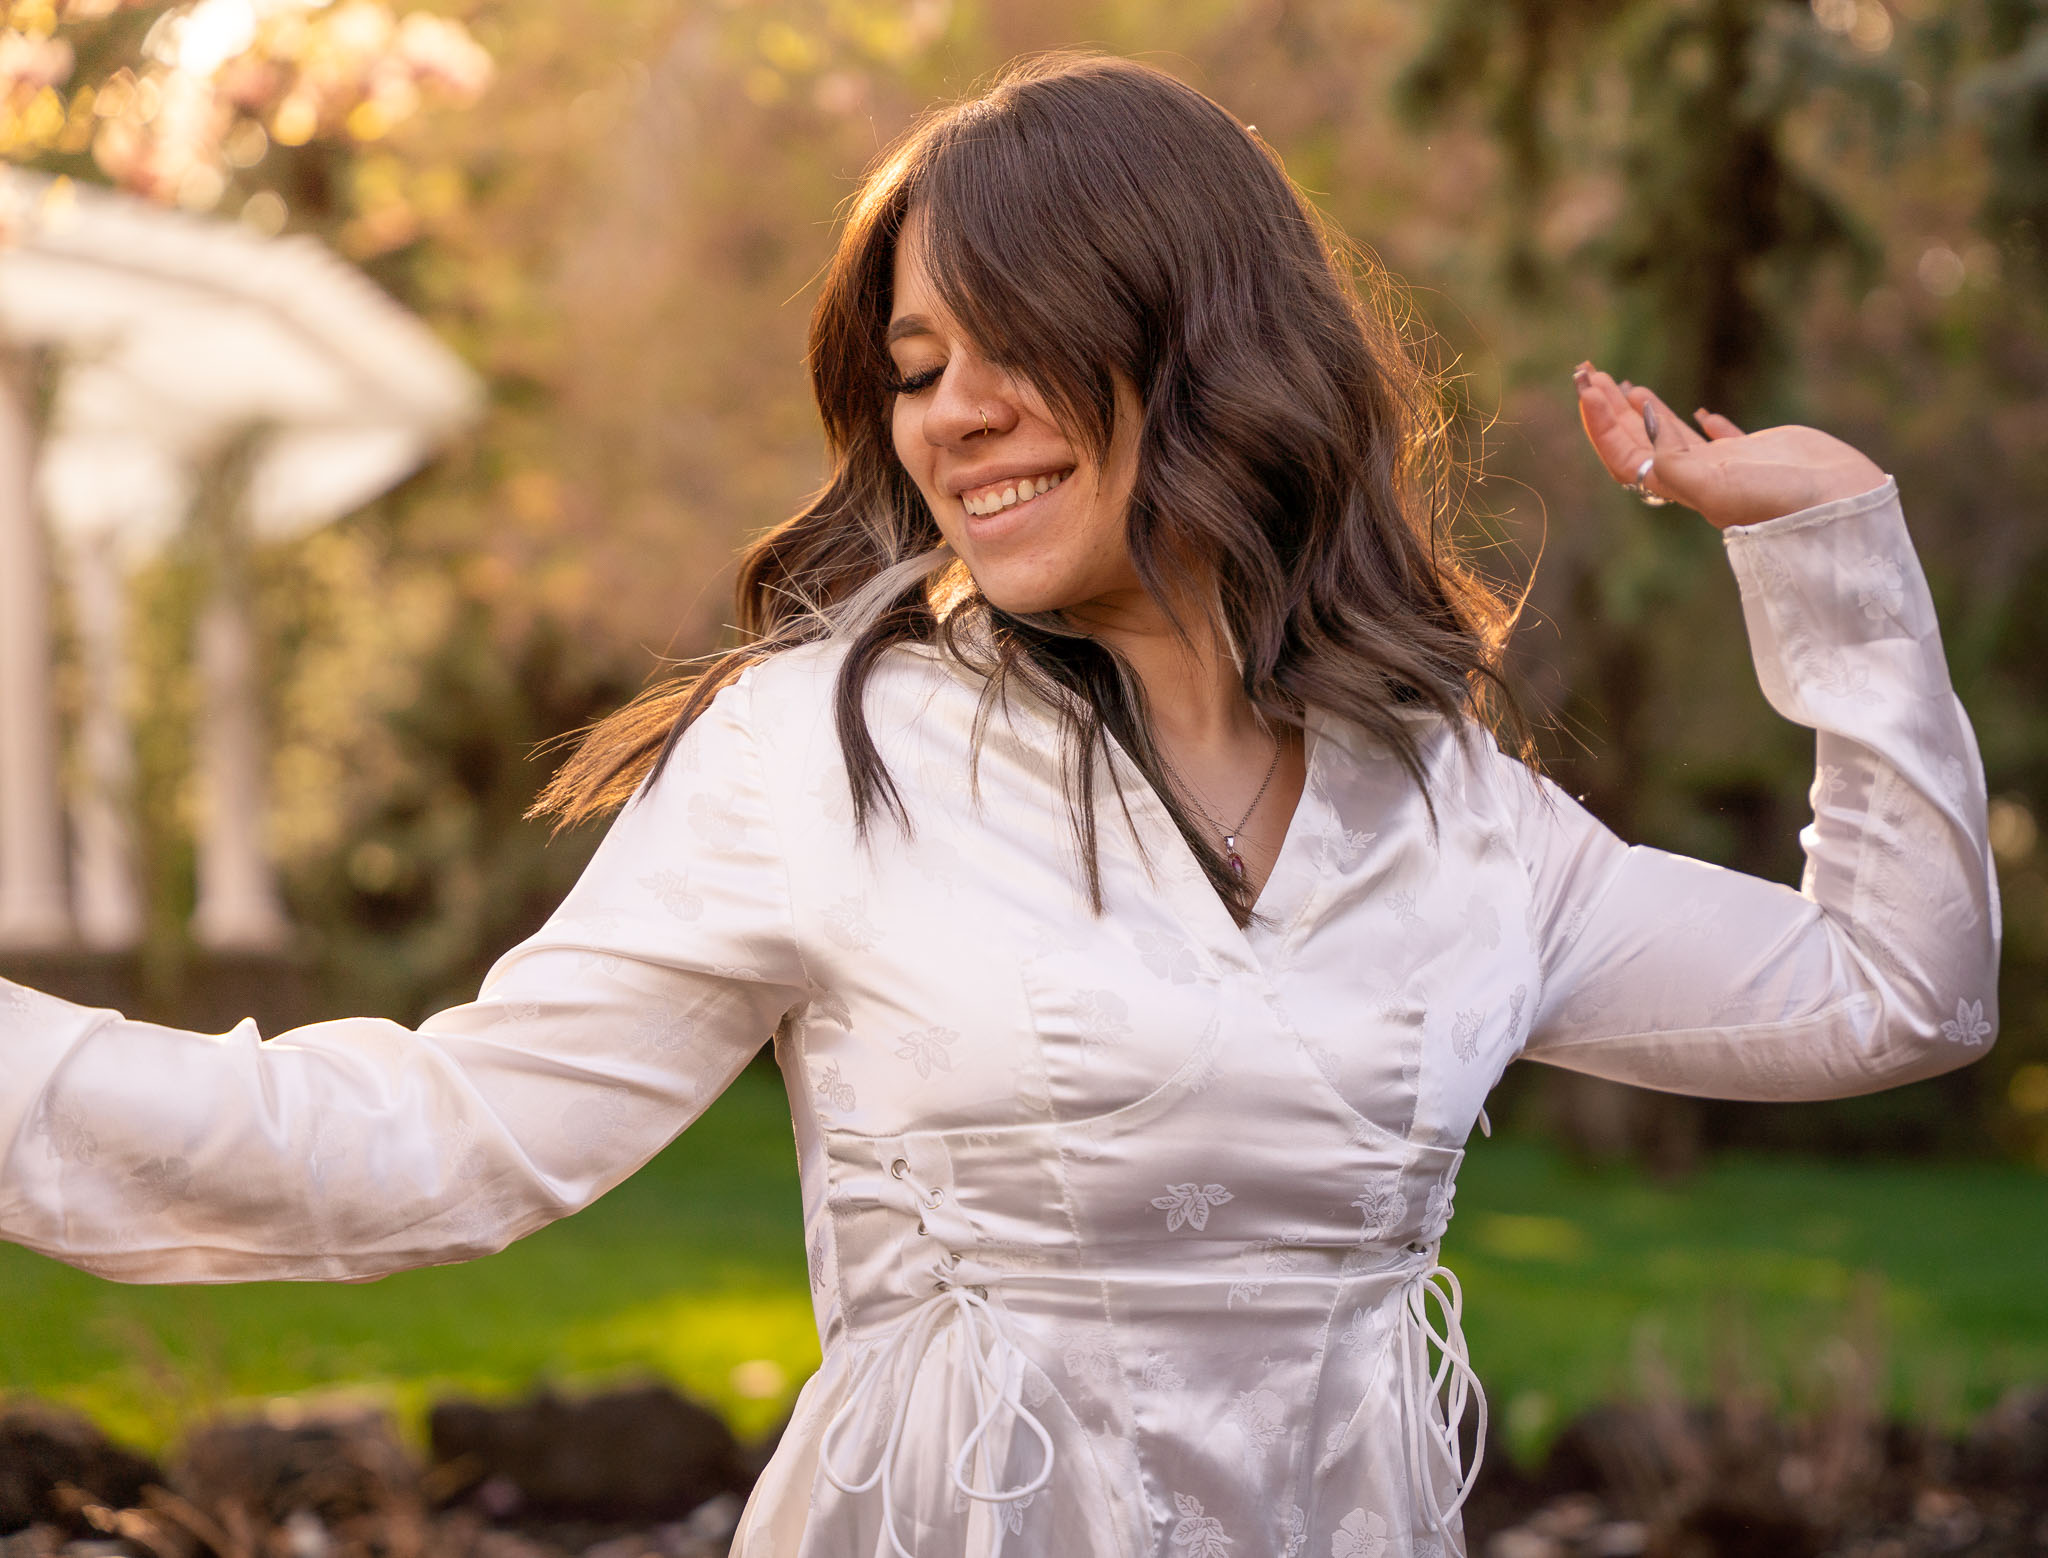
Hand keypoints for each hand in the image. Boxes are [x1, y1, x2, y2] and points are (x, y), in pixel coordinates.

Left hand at [1572, 361, 1888, 528]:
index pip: (1626, 456)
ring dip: (1646, 410)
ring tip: (1624, 385)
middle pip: (1641, 441)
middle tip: (1588, 373)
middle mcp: (1697, 477)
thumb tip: (1643, 425)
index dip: (1601, 427)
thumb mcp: (1717, 487)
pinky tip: (1700, 413)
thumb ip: (1675, 462)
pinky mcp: (1759, 454)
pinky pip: (1723, 438)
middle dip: (1611, 409)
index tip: (1586, 391)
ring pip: (1674, 436)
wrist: (1840, 507)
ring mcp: (1727, 466)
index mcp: (1682, 487)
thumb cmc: (1780, 503)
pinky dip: (1705, 424)